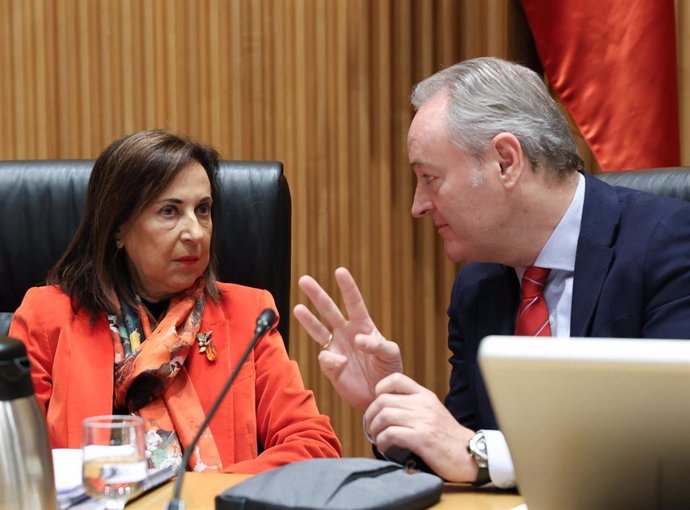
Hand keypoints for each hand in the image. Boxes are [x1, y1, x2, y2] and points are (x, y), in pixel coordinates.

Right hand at [293, 267, 402, 409]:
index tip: (340, 271)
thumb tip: (358, 339)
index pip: (354, 302)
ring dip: (308, 319)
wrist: (380, 396)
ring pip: (318, 329)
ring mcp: (337, 348)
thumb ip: (377, 345)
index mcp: (363, 326)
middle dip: (317, 295)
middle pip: (329, 310)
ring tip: (298, 308)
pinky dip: (331, 360)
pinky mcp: (331, 366)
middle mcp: (346, 333)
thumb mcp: (390, 354)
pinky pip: (325, 358)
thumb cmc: (389, 371)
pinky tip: (341, 364)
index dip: (347, 287)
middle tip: (304, 280)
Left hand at [364, 373, 478, 482]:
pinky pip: (391, 434)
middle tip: (370, 427)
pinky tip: (385, 447)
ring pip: (384, 416)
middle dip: (370, 415)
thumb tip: (386, 410)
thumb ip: (413, 407)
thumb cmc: (447, 438)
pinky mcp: (422, 438)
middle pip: (383, 400)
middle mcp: (423, 404)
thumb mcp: (432, 413)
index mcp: (425, 395)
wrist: (470, 455)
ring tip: (377, 439)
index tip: (377, 406)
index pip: (396, 379)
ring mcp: (423, 420)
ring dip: (375, 430)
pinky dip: (382, 442)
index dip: (379, 390)